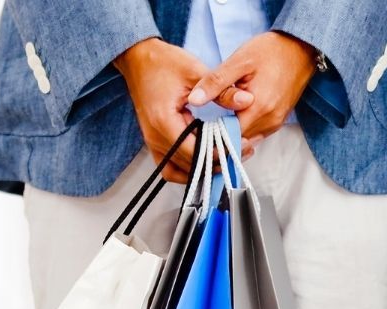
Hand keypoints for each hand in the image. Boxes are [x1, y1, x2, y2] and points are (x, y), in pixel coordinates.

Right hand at [115, 38, 252, 182]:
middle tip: (240, 150)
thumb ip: (222, 91)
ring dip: (203, 168)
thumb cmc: (164, 63)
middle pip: (189, 164)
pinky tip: (205, 160)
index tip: (239, 144)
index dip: (219, 152)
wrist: (139, 59)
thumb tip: (247, 101)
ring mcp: (152, 143)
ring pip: (180, 172)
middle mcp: (155, 138)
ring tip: (226, 156)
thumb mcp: (196, 72)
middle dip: (216, 160)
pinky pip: (170, 168)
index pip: (195, 151)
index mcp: (164, 122)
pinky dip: (188, 169)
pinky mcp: (154, 142)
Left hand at [187, 31, 316, 142]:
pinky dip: (243, 131)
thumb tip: (193, 99)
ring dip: (231, 135)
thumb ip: (215, 82)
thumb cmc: (270, 51)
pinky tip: (233, 119)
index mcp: (258, 108)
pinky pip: (256, 134)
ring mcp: (276, 123)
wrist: (300, 48)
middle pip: (237, 142)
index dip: (210, 136)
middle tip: (203, 128)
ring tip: (216, 124)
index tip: (198, 128)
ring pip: (246, 140)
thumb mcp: (239, 61)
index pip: (227, 137)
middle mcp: (269, 121)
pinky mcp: (278, 121)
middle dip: (219, 138)